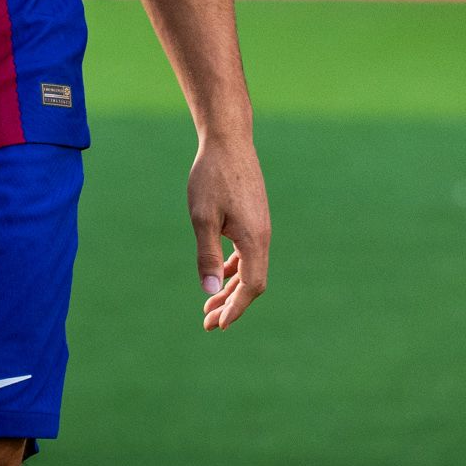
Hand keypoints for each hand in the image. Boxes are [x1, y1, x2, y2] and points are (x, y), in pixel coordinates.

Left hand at [189, 130, 271, 330]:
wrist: (228, 140)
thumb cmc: (212, 177)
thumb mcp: (202, 218)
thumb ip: (206, 256)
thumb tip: (209, 293)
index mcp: (254, 239)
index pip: (252, 286)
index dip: (235, 308)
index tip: (217, 325)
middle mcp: (262, 235)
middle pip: (252, 281)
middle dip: (231, 304)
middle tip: (207, 323)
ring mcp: (260, 226)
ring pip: (249, 267)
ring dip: (230, 288)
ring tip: (209, 305)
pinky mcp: (254, 217)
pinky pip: (247, 253)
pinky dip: (233, 268)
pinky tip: (218, 274)